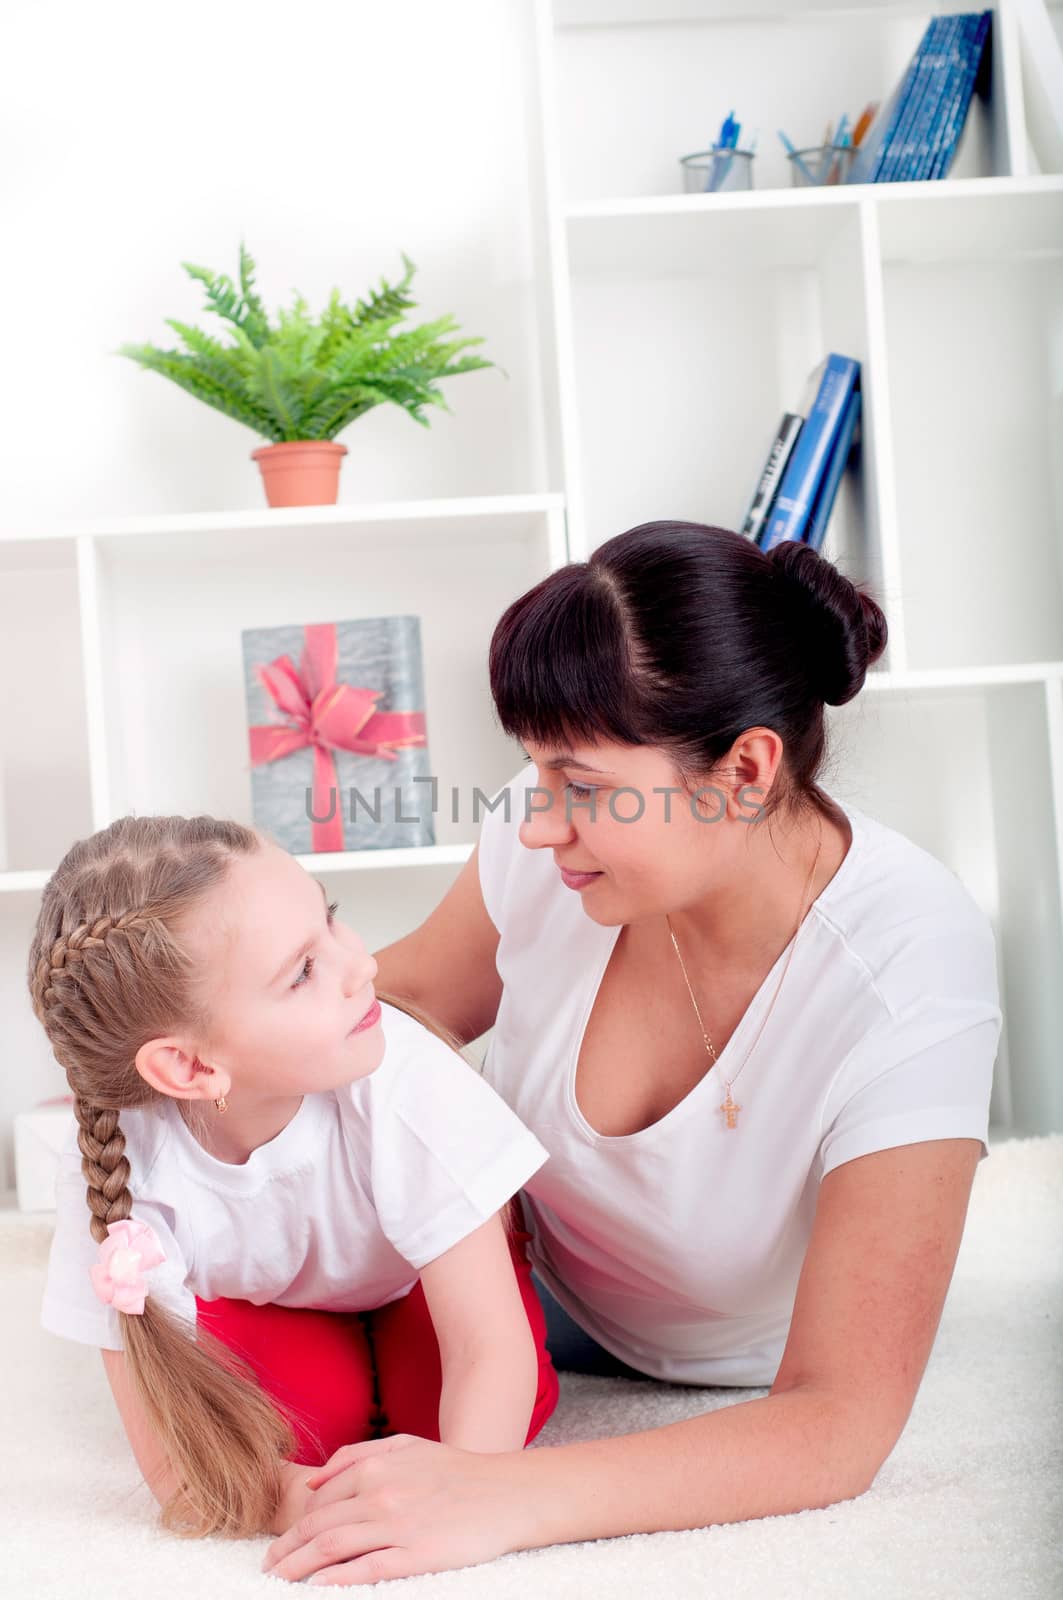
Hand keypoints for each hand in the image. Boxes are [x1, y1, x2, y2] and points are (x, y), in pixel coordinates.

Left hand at [260, 1433, 531, 1585]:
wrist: (507, 1492)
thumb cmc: (456, 1471)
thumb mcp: (406, 1445)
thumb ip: (356, 1455)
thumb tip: (313, 1479)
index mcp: (377, 1465)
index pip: (319, 1500)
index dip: (294, 1524)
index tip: (282, 1544)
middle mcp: (381, 1493)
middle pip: (317, 1525)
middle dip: (286, 1550)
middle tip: (268, 1568)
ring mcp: (398, 1525)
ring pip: (332, 1547)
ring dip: (299, 1567)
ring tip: (280, 1582)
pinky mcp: (416, 1555)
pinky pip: (366, 1570)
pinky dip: (336, 1581)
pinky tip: (318, 1588)